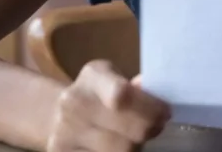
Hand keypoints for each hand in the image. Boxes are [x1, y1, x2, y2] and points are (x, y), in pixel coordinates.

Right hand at [46, 60, 169, 151]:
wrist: (56, 114)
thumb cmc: (97, 93)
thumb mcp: (114, 78)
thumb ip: (135, 87)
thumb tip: (156, 91)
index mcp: (92, 77)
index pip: (121, 95)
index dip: (150, 108)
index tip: (165, 112)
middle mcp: (74, 105)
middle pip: (127, 130)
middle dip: (149, 130)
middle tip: (157, 126)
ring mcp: (65, 134)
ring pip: (120, 151)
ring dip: (136, 146)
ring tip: (136, 137)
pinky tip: (120, 145)